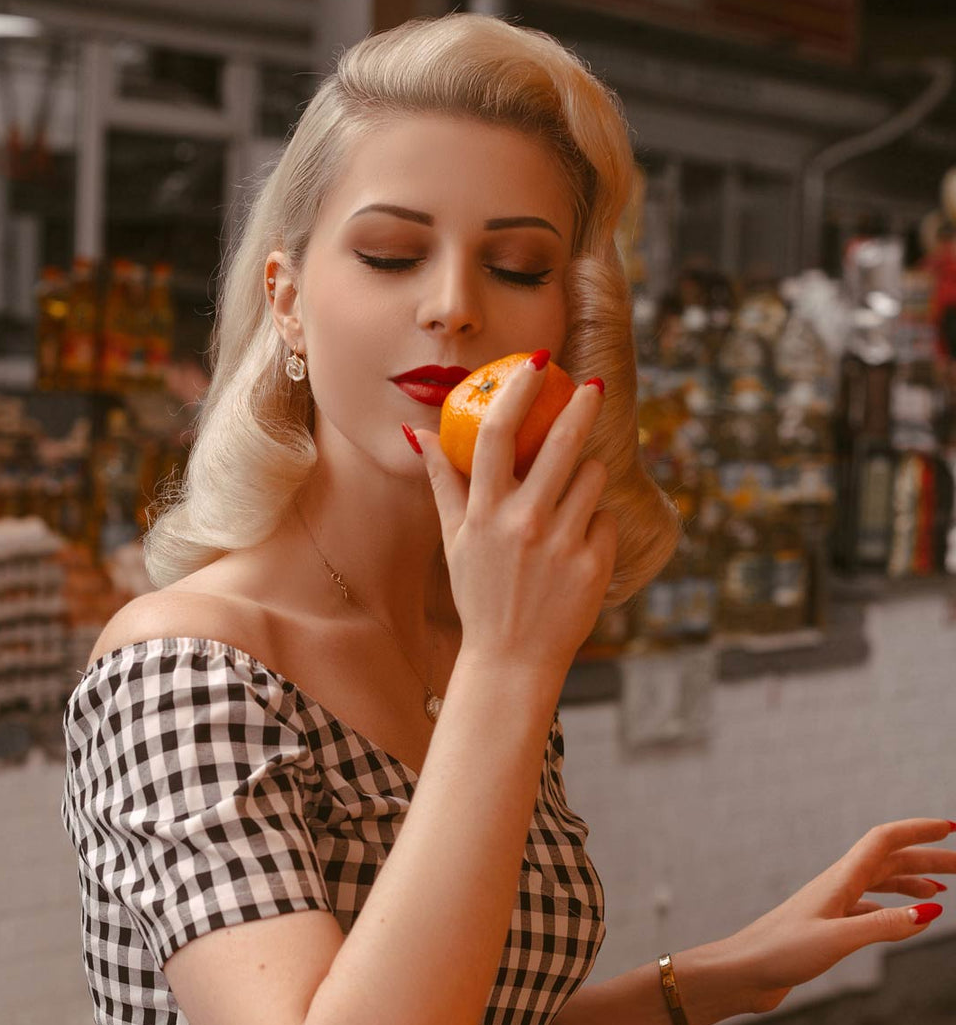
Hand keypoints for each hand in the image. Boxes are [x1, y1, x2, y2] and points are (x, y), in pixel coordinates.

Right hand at [410, 354, 617, 680]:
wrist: (512, 660)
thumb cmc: (481, 594)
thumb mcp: (454, 540)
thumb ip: (443, 483)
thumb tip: (419, 433)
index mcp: (484, 513)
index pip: (498, 434)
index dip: (517, 390)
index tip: (537, 363)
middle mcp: (522, 523)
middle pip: (560, 442)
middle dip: (581, 406)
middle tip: (594, 387)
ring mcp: (561, 544)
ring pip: (592, 476)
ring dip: (586, 475)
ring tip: (572, 499)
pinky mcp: (593, 565)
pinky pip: (606, 518)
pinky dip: (596, 523)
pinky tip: (578, 546)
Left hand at [713, 818, 953, 1013]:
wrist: (739, 973)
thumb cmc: (778, 953)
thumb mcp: (837, 939)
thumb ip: (883, 926)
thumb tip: (930, 913)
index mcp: (840, 880)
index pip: (884, 841)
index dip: (917, 831)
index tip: (951, 829)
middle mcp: (837, 886)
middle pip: (888, 862)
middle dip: (926, 859)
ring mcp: (830, 907)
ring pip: (879, 885)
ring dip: (911, 883)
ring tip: (942, 892)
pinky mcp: (825, 928)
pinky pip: (867, 910)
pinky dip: (892, 910)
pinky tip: (905, 921)